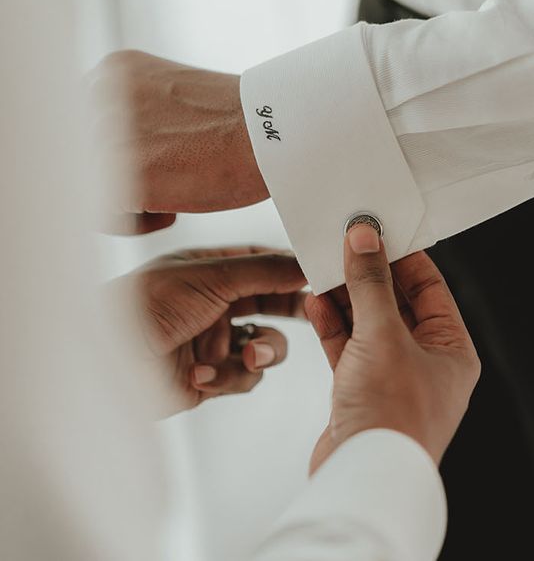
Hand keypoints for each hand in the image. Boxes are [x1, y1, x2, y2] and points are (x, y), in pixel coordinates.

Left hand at [91, 50, 268, 233]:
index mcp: (115, 71)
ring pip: (86, 187)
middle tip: (159, 188)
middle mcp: (100, 94)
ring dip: (126, 202)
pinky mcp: (121, 172)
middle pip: (80, 157)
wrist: (280, 130)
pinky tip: (172, 212)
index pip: (84, 124)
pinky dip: (134, 223)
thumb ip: (144, 113)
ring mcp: (106, 131)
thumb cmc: (247, 125)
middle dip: (117, 180)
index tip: (151, 170)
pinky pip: (100, 214)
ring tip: (168, 200)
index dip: (115, 156)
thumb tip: (129, 147)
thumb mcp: (181, 100)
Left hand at [112, 246, 305, 416]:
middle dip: (292, 312)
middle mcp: (216, 302)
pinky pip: (244, 376)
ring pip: (266, 344)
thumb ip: (266, 271)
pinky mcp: (210, 376)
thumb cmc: (146, 305)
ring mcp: (214, 339)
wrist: (105, 363)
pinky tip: (201, 374)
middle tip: (317, 314)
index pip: (265, 263)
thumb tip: (307, 262)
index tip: (323, 276)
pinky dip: (228, 376)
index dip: (293, 271)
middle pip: (273, 304)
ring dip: (264, 351)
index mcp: (212, 268)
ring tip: (250, 355)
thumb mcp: (212, 276)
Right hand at [305, 225, 480, 471]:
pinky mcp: (361, 392)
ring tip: (324, 267)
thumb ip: (371, 285)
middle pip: (396, 304)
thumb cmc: (391, 417)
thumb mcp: (383, 337)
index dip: (403, 257)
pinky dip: (332, 325)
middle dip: (369, 275)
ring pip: (368, 324)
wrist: (360, 481)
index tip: (378, 230)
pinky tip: (315, 302)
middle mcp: (425, 363)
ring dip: (346, 298)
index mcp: (451, 350)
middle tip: (345, 244)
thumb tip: (365, 239)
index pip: (430, 288)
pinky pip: (348, 347)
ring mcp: (391, 378)